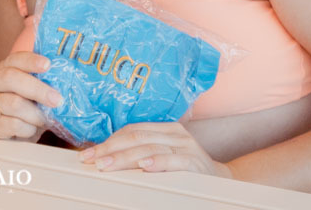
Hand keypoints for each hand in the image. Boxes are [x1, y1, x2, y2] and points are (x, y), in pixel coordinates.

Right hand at [0, 51, 61, 140]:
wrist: (15, 135)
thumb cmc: (28, 109)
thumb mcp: (35, 93)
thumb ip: (45, 84)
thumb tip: (67, 81)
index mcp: (4, 69)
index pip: (15, 59)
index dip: (31, 61)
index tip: (47, 65)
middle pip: (11, 78)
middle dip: (37, 89)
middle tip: (56, 99)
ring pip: (14, 103)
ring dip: (35, 114)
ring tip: (44, 120)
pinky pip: (13, 124)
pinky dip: (28, 128)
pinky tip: (31, 129)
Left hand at [79, 122, 231, 176]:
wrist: (222, 182)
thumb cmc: (187, 170)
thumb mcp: (164, 156)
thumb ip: (141, 152)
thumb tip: (105, 157)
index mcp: (166, 128)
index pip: (131, 130)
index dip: (108, 141)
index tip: (88, 154)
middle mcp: (176, 134)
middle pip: (136, 137)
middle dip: (110, 149)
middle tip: (92, 160)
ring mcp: (186, 147)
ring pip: (149, 148)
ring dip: (124, 158)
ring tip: (107, 165)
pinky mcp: (195, 163)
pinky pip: (173, 160)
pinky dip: (157, 162)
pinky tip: (143, 166)